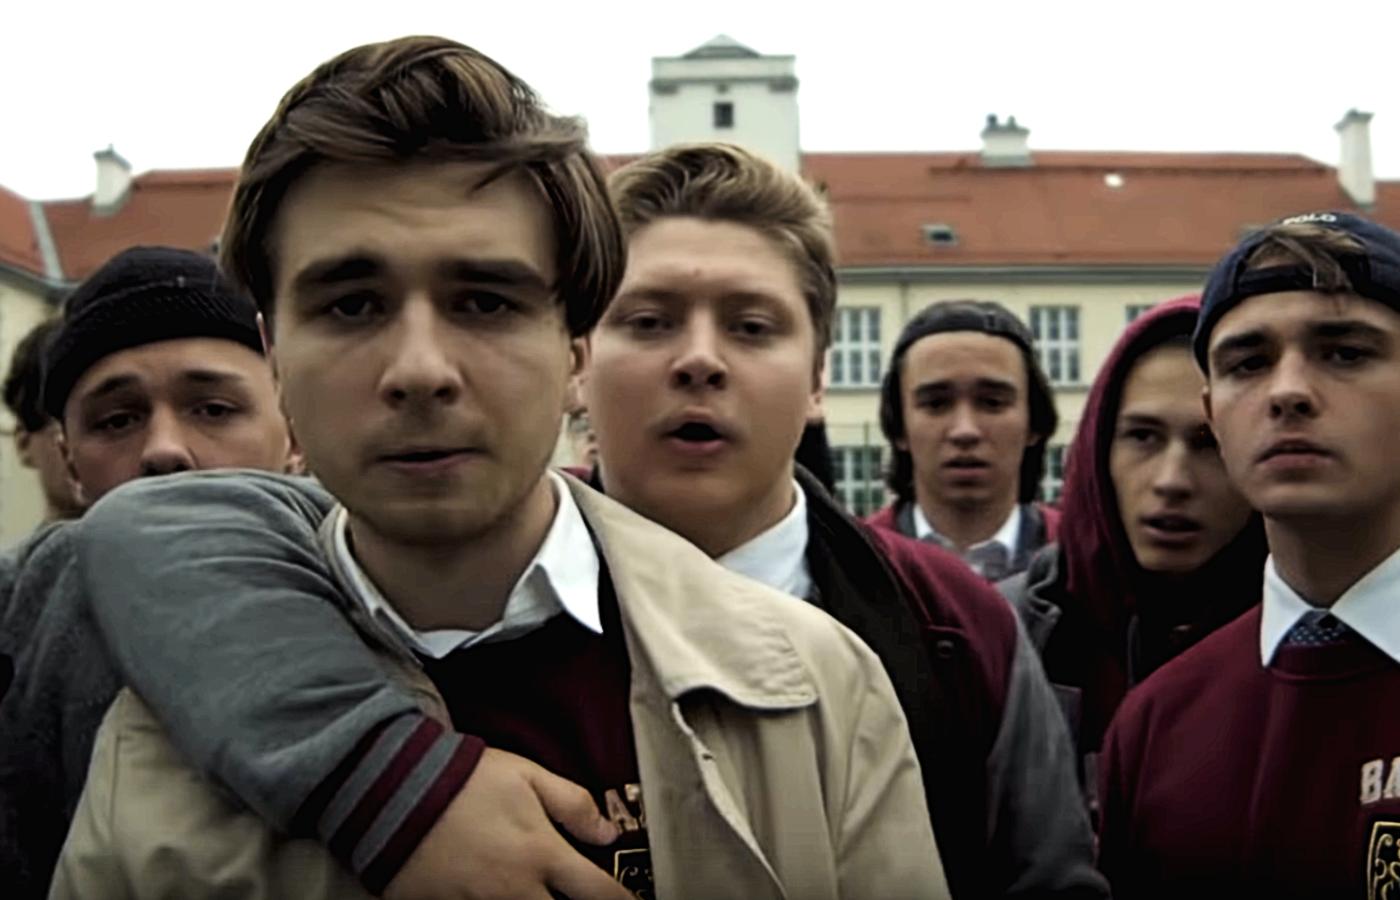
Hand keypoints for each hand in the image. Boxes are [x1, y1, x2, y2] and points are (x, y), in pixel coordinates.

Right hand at [384, 748, 632, 899]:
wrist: (392, 789)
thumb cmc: (461, 778)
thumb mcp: (528, 775)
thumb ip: (574, 804)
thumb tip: (608, 832)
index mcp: (541, 855)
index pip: (599, 894)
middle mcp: (514, 890)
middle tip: (570, 892)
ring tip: (532, 890)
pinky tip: (490, 891)